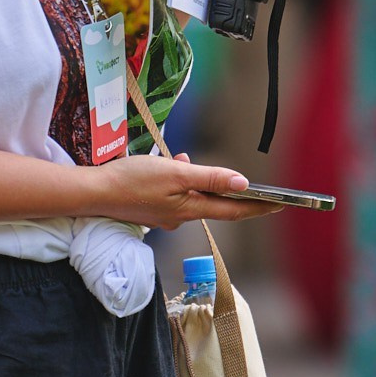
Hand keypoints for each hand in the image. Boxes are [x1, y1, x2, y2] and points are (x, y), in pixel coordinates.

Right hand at [90, 149, 256, 230]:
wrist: (94, 192)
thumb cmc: (132, 180)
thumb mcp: (175, 173)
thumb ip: (210, 178)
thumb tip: (242, 184)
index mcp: (191, 209)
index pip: (235, 211)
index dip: (259, 207)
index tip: (281, 204)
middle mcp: (181, 216)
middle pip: (214, 203)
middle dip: (224, 188)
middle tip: (236, 178)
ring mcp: (166, 214)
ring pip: (192, 195)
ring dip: (195, 179)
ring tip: (182, 160)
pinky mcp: (152, 208)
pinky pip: (175, 193)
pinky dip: (177, 179)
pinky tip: (167, 164)